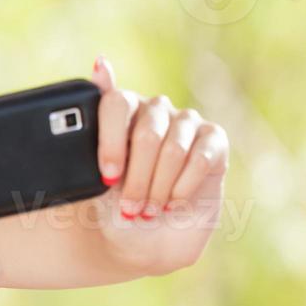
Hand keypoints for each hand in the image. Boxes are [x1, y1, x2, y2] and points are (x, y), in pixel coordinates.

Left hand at [91, 56, 230, 273]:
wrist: (146, 243)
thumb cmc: (114, 208)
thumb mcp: (91, 175)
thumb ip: (92, 124)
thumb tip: (100, 62)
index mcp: (120, 113)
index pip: (116, 102)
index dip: (112, 142)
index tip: (108, 178)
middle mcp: (154, 110)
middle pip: (146, 132)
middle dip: (136, 178)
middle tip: (130, 208)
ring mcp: (186, 123)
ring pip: (173, 147)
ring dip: (159, 187)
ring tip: (150, 210)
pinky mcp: (214, 141)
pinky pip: (201, 156)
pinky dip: (183, 186)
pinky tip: (174, 203)